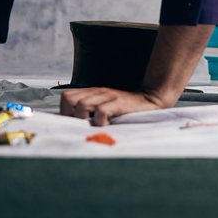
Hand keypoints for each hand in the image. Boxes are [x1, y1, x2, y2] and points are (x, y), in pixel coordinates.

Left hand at [59, 87, 176, 125]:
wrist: (151, 100)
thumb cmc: (127, 108)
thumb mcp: (106, 105)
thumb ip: (91, 110)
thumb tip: (73, 125)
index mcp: (93, 92)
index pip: (66, 97)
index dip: (66, 111)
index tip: (74, 123)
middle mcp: (97, 92)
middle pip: (69, 99)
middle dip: (71, 115)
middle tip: (82, 125)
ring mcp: (108, 96)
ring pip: (81, 105)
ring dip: (84, 119)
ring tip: (94, 126)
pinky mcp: (117, 103)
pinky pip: (100, 112)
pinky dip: (100, 122)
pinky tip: (106, 125)